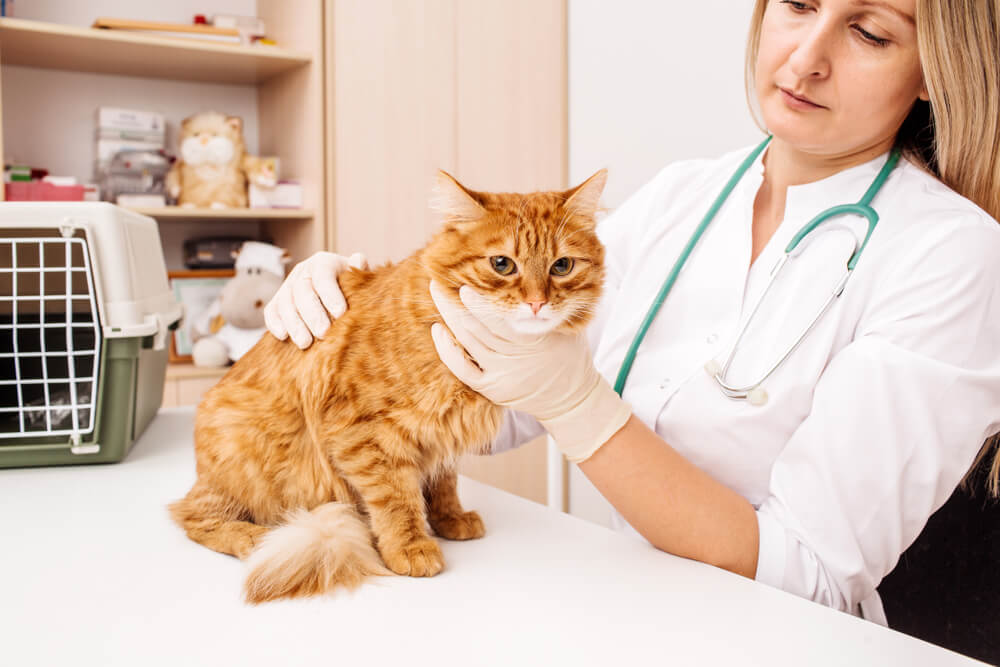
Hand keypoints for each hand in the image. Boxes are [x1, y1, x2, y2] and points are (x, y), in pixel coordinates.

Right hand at [264, 251, 367, 347]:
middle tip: (324, 333)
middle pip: (301, 290)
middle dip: (312, 314)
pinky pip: (271, 311)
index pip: (323, 275)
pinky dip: (275, 323)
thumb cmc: (351, 287)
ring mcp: (288, 286)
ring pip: (285, 302)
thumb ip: (359, 271)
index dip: (330, 294)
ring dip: (294, 324)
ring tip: (305, 343)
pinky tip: (283, 337)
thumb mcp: (358, 278)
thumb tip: (358, 261)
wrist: (338, 292)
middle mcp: (303, 271)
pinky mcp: (277, 302)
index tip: (341, 313)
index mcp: (323, 263)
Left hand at [428, 281, 631, 462]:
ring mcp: (501, 375)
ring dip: (450, 316)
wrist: (572, 398)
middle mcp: (514, 358)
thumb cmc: (570, 355)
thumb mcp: (569, 328)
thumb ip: (550, 308)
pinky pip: (462, 369)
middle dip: (456, 303)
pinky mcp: (491, 388)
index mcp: (535, 341)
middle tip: (439, 280)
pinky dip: (448, 350)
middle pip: (478, 327)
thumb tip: (537, 274)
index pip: (501, 320)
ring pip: (468, 342)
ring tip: (438, 293)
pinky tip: (438, 330)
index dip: (480, 305)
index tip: (464, 287)